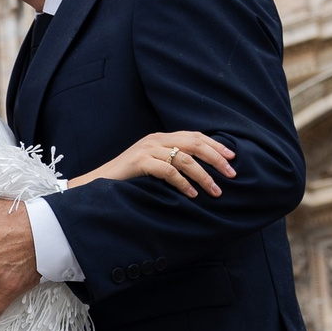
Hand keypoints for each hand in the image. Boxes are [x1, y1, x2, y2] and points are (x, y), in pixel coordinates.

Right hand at [68, 129, 234, 198]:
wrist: (99, 182)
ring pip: (184, 158)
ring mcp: (147, 149)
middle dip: (216, 158)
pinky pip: (168, 171)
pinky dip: (183, 183)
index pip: (195, 136)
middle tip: (232, 174)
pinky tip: (193, 194)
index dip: (215, 145)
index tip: (232, 157)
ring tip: (216, 190)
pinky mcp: (140, 162)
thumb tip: (201, 170)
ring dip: (204, 176)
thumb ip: (171, 161)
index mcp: (161, 137)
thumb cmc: (128, 178)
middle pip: (194, 144)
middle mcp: (155, 139)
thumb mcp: (153, 165)